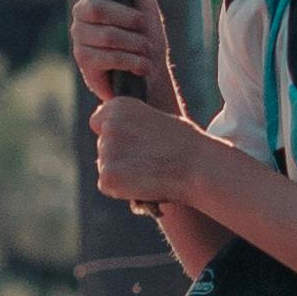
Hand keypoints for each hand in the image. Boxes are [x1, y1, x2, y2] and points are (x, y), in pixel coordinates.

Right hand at [71, 0, 181, 112]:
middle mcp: (82, 14)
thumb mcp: (144, 1)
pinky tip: (141, 66)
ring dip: (135, 43)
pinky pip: (106, 56)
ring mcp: (80, 39)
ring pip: (106, 35)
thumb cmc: (147, 36)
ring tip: (146, 50)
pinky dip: (131, 60)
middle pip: (95, 8)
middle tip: (143, 28)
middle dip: (128, 19)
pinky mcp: (84, 63)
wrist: (151, 76)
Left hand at [88, 93, 209, 214]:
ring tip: (150, 173)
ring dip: (121, 173)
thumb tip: (118, 137)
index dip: (116, 134)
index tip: (133, 143)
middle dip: (119, 156)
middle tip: (147, 162)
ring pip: (105, 166)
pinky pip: (107, 185)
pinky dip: (122, 190)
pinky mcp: (107, 177)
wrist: (197, 166)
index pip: (99, 122)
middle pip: (102, 146)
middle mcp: (109, 126)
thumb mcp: (156, 117)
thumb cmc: (185, 144)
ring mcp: (106, 152)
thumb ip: (132, 124)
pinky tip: (143, 185)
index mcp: (119, 105)